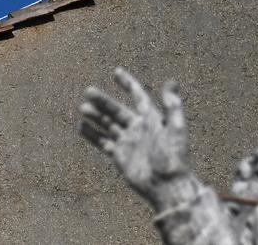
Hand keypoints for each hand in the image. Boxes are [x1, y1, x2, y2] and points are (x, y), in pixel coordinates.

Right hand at [79, 68, 191, 206]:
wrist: (167, 185)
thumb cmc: (174, 157)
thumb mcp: (175, 128)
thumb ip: (172, 106)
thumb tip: (171, 81)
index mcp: (152, 119)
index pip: (138, 96)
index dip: (128, 84)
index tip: (116, 72)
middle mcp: (138, 128)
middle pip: (117, 110)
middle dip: (103, 100)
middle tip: (88, 91)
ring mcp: (128, 142)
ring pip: (108, 125)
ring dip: (96, 115)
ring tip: (83, 108)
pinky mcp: (120, 156)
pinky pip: (103, 142)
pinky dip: (93, 135)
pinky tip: (82, 127)